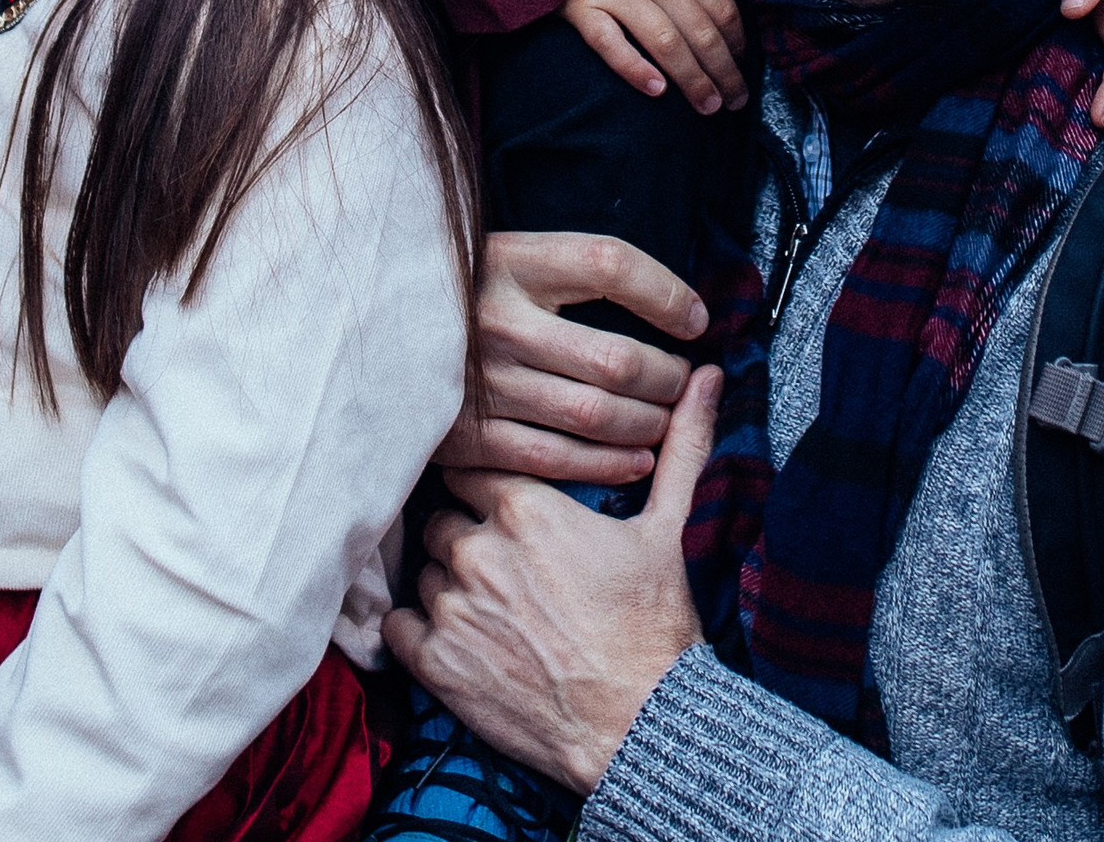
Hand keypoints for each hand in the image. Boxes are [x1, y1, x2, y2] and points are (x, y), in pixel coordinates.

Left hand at [385, 364, 720, 795]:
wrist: (642, 728)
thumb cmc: (657, 627)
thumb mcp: (671, 529)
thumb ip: (681, 443)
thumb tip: (708, 373)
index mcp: (524, 505)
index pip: (472, 463)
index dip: (485, 483)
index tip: (499, 502)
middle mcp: (478, 548)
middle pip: (443, 517)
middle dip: (466, 534)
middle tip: (501, 562)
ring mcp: (453, 607)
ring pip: (423, 570)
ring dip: (446, 583)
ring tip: (488, 606)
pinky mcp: (437, 663)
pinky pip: (395, 626)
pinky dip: (415, 630)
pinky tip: (453, 637)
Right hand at [440, 231, 704, 485]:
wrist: (374, 331)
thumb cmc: (465, 294)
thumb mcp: (509, 256)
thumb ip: (572, 270)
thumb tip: (676, 303)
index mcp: (510, 261)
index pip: (608, 264)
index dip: (664, 293)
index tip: (695, 318)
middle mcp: (497, 319)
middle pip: (614, 358)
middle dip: (666, 377)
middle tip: (682, 381)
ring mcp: (482, 381)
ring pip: (595, 415)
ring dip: (648, 425)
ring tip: (664, 420)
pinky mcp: (466, 434)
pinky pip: (556, 458)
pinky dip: (608, 464)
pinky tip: (636, 459)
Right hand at [563, 0, 746, 111]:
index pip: (721, 7)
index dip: (737, 41)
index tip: (741, 63)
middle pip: (700, 32)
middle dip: (724, 72)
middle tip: (734, 100)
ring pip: (665, 43)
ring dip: (692, 81)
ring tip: (707, 105)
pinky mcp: (583, 7)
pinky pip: (610, 44)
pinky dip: (634, 68)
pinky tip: (657, 90)